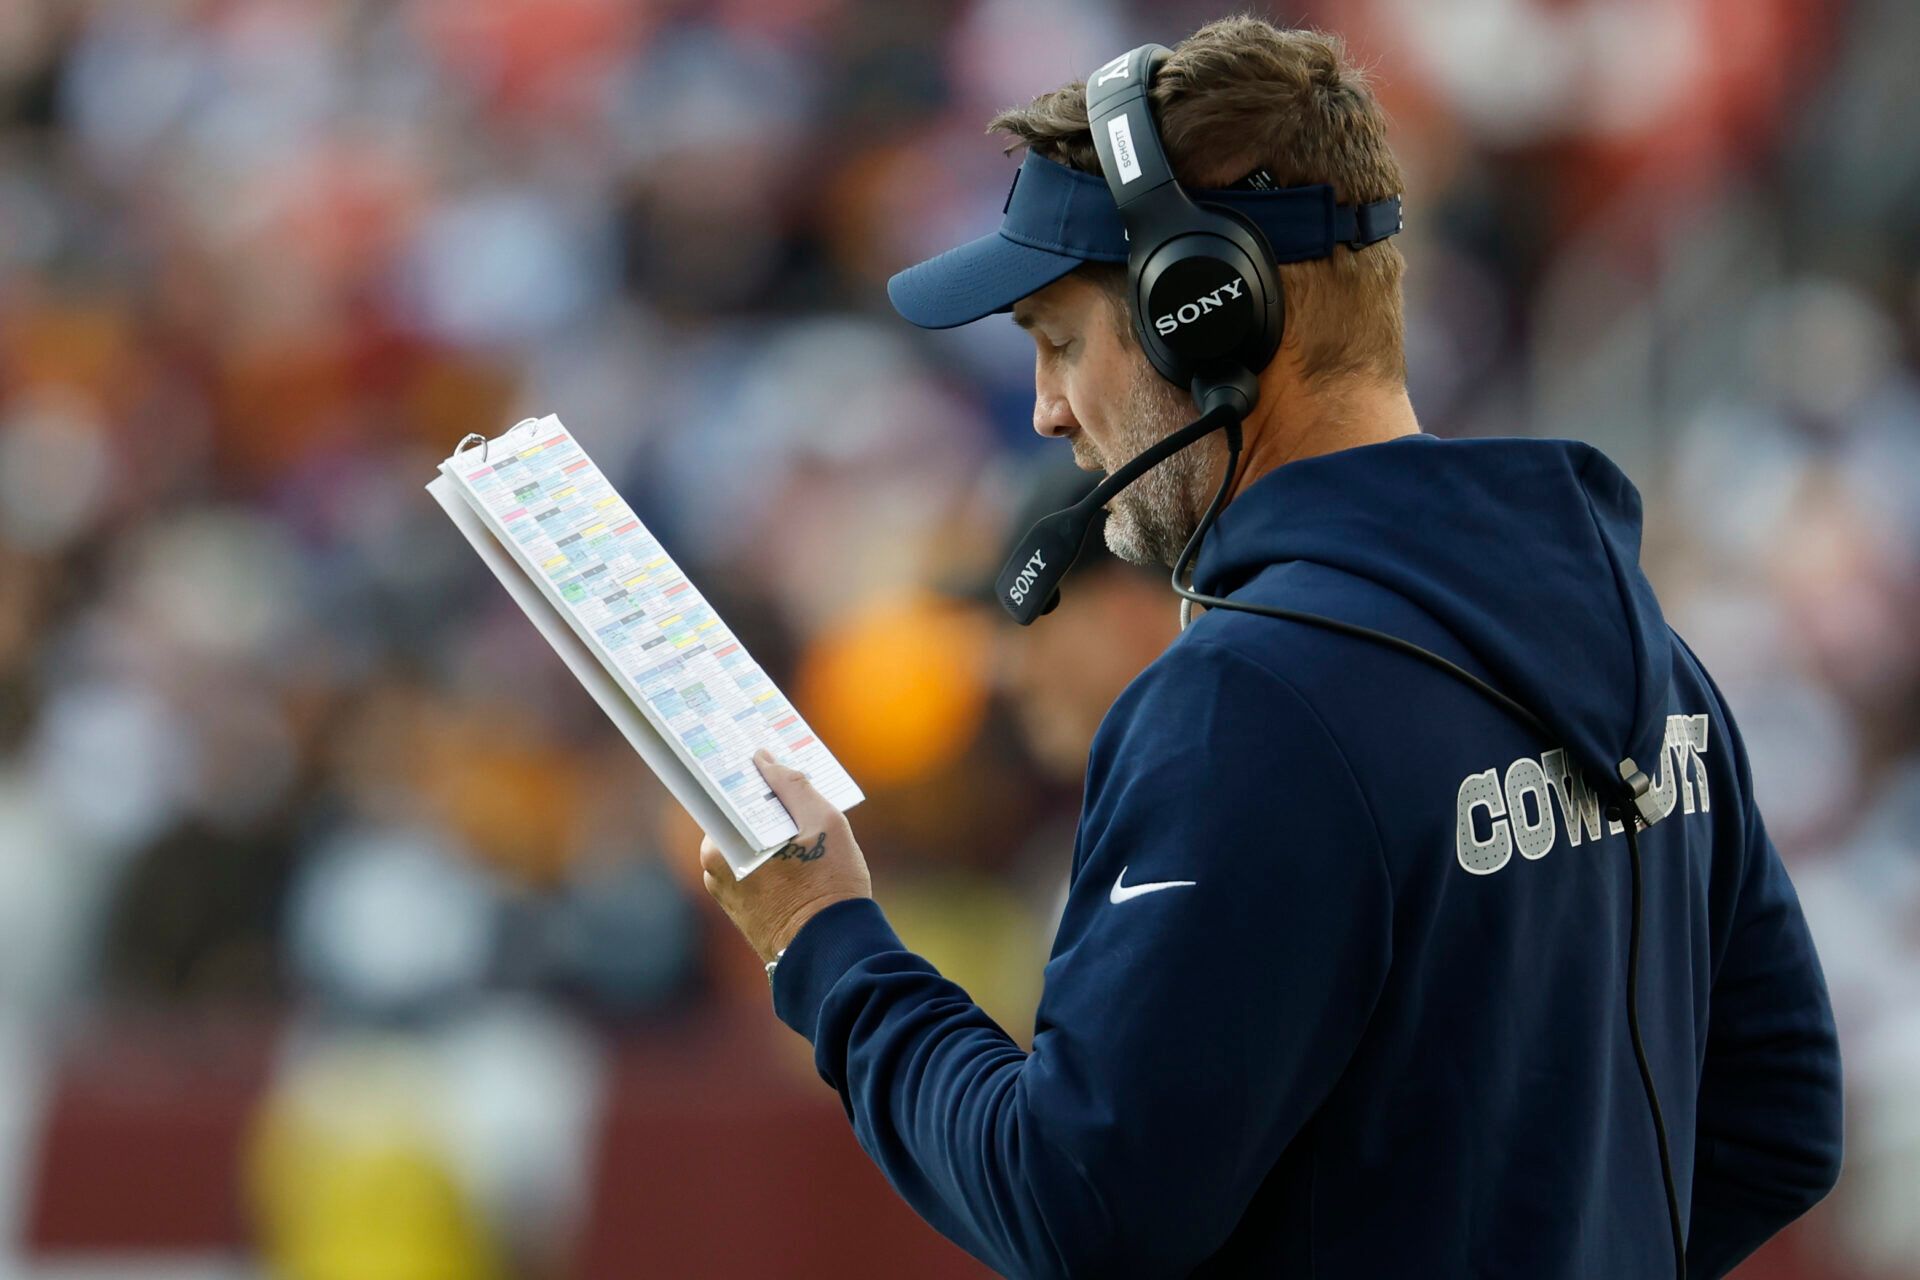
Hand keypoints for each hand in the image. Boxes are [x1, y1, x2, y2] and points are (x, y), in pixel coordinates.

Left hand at [698, 748, 872, 963]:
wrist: (831, 952)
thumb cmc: (829, 887)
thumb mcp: (823, 822)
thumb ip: (792, 785)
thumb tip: (764, 758)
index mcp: (722, 843)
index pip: (724, 791)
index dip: (742, 769)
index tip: (755, 748)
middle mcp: (714, 866)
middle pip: (736, 815)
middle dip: (761, 798)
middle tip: (787, 775)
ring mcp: (724, 889)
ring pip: (746, 840)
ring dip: (768, 827)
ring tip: (801, 814)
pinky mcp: (739, 907)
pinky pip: (751, 865)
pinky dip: (769, 853)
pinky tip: (798, 847)